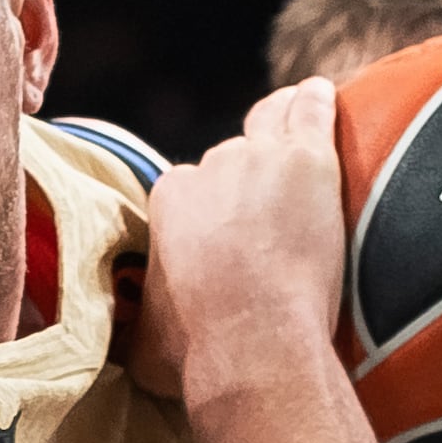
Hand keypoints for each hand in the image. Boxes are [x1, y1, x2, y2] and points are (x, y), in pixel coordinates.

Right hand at [135, 77, 348, 404]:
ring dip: (284, 125)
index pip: (194, 182)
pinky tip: (322, 95)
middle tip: (272, 200)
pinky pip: (310, 109)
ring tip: (298, 127)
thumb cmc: (199, 347)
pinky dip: (316, 101)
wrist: (252, 339)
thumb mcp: (144, 339)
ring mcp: (260, 157)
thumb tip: (120, 342)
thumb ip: (134, 323)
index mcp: (169, 197)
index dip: (215, 204)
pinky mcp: (306, 158)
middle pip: (234, 155)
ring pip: (271, 121)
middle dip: (251, 174)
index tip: (231, 226)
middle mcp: (210, 166)